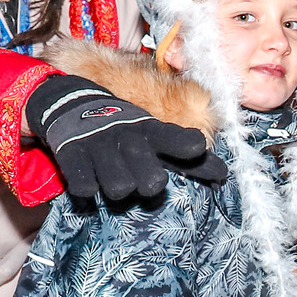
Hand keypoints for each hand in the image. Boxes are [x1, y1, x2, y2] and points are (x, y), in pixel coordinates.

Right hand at [28, 74, 224, 203]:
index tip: (197, 148)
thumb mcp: (157, 139)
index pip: (173, 138)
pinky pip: (83, 186)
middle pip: (150, 178)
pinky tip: (90, 185)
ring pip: (119, 188)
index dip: (187, 145)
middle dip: (151, 183)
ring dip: (120, 190)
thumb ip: (191, 161)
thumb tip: (224, 176)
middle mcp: (127, 137)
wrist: (71, 106)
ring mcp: (98, 145)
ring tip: (117, 182)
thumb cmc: (127, 132)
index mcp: (151, 132)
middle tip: (147, 182)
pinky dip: (88, 191)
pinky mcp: (71, 154)